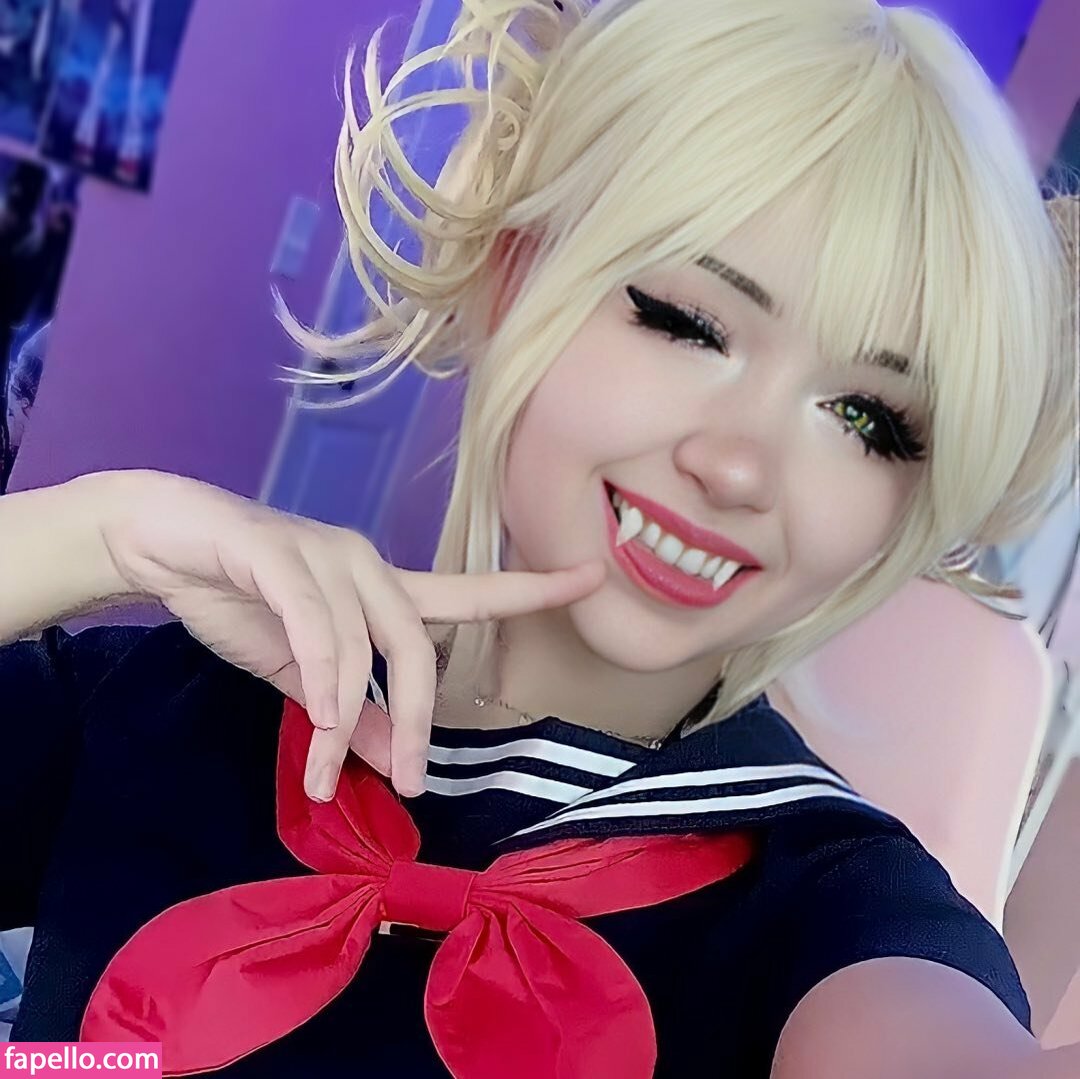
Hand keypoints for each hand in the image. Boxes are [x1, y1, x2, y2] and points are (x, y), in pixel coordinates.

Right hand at [101, 471, 605, 799]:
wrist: (160, 542)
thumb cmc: (240, 598)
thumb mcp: (304, 675)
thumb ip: (350, 713)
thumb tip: (394, 762)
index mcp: (382, 588)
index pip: (467, 591)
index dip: (531, 587)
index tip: (593, 576)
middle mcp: (366, 564)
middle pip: (418, 641)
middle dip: (420, 717)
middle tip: (414, 783)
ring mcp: (323, 554)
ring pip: (361, 644)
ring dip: (348, 718)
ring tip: (329, 773)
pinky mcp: (275, 553)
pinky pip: (315, 624)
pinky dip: (324, 677)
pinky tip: (322, 722)